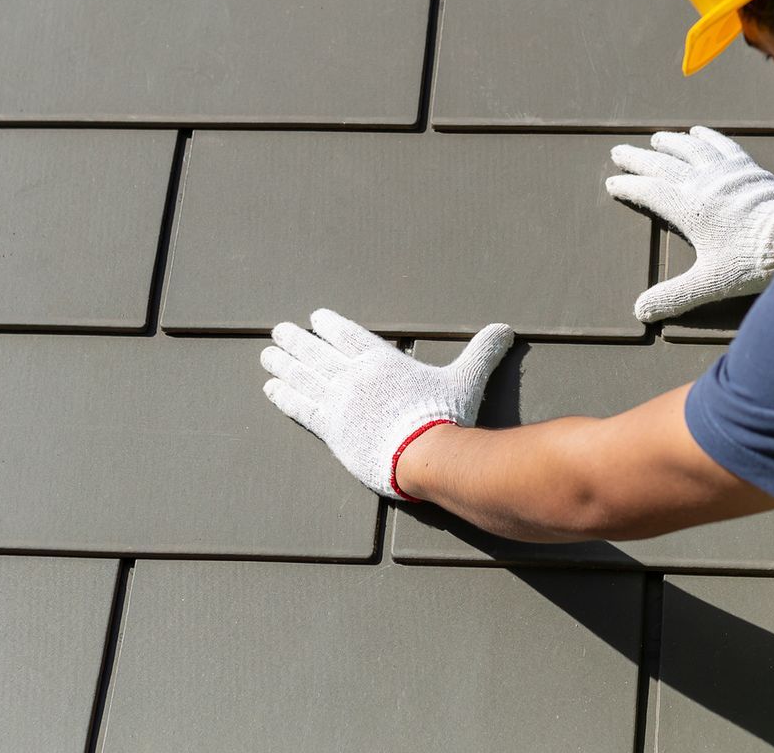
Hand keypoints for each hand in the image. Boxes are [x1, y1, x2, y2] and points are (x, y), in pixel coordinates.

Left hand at [261, 308, 513, 499]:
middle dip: (296, 340)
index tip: (315, 318)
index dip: (330, 325)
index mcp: (383, 361)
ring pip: (304, 376)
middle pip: (318, 352)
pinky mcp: (331, 429)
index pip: (349, 335)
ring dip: (283, 364)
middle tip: (278, 331)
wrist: (427, 455)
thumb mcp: (466, 378)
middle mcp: (355, 376)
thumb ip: (481, 352)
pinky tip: (270, 388)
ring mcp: (340, 402)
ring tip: (267, 354)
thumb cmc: (447, 416)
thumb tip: (506, 329)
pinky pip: (301, 408)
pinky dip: (284, 396)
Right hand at [606, 126, 773, 322]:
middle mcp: (701, 182)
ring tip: (656, 138)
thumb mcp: (709, 282)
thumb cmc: (750, 259)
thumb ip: (674, 296)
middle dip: (638, 158)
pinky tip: (699, 132)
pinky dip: (707, 136)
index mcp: (686, 208)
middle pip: (661, 163)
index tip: (613, 182)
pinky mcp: (746, 166)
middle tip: (619, 151)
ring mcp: (724, 171)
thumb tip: (641, 312)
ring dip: (670, 142)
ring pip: (689, 148)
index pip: (648, 191)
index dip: (628, 186)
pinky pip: (721, 144)